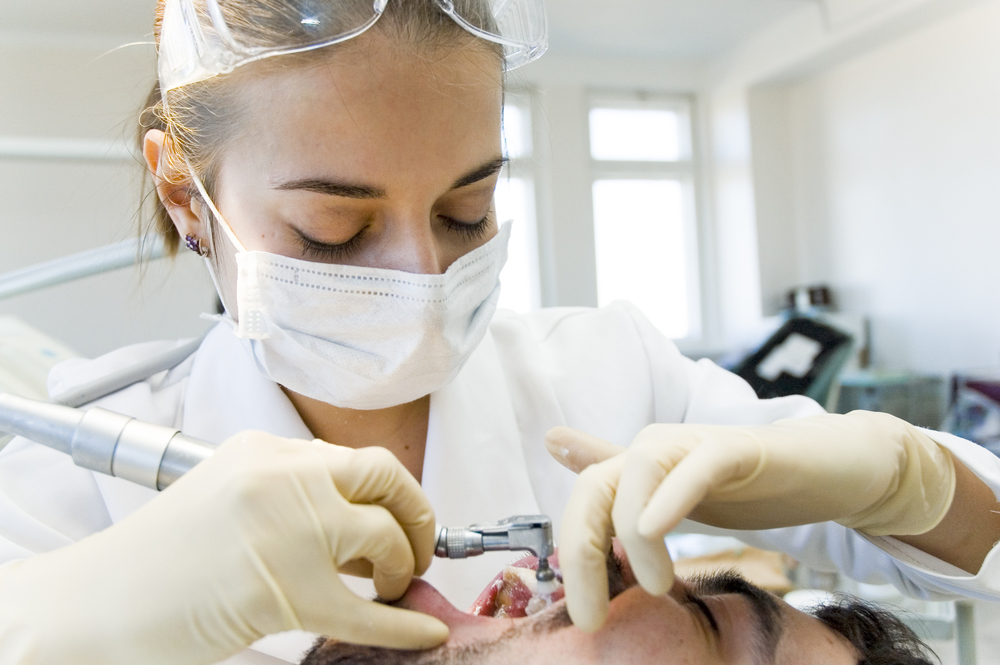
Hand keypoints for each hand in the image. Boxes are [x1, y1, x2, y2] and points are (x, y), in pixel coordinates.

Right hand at [0, 431, 447, 663]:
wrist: (93, 606)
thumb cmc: (158, 560)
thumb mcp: (226, 496)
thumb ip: (290, 494)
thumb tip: (366, 522)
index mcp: (262, 449)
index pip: (352, 460)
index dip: (389, 494)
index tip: (400, 519)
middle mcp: (278, 477)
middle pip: (383, 477)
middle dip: (418, 513)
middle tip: (420, 548)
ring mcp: (283, 531)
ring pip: (382, 538)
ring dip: (403, 567)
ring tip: (394, 586)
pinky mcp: (283, 591)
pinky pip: (366, 611)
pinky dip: (404, 624)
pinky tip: (422, 631)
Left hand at [545, 412, 955, 631]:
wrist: (828, 466)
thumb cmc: (748, 484)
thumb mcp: (675, 500)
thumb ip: (621, 486)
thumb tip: (553, 442)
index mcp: (637, 468)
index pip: (582, 505)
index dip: (571, 558)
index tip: (582, 617)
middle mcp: (656, 448)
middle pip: (594, 488)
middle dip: (581, 553)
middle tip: (593, 617)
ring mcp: (695, 444)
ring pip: (640, 470)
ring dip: (635, 532)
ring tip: (654, 585)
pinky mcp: (739, 448)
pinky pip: (699, 465)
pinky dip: (672, 494)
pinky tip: (654, 528)